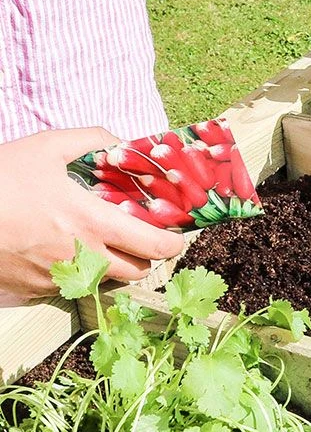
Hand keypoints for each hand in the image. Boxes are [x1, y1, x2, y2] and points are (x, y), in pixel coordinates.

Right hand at [0, 128, 185, 305]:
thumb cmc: (0, 178)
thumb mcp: (45, 147)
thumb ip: (91, 141)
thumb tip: (122, 143)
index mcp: (93, 223)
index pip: (156, 247)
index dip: (173, 241)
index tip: (173, 231)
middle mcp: (83, 257)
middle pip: (140, 271)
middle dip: (147, 256)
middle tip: (140, 236)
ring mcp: (60, 278)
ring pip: (108, 282)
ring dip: (116, 266)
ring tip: (104, 241)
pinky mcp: (37, 289)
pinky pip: (73, 286)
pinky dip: (80, 272)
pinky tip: (66, 249)